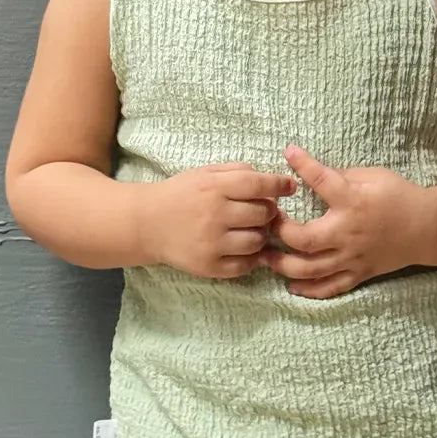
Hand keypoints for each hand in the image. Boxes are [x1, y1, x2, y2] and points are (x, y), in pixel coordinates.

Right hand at [145, 162, 295, 279]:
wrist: (146, 223)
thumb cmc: (181, 194)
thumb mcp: (205, 173)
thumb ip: (237, 171)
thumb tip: (273, 180)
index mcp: (214, 187)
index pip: (258, 184)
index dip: (279, 185)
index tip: (289, 186)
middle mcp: (214, 215)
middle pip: (263, 214)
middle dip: (268, 211)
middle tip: (261, 210)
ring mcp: (212, 243)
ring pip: (258, 241)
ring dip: (261, 235)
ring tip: (250, 229)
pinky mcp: (209, 266)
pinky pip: (246, 265)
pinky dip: (252, 257)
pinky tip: (243, 247)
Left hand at [258, 145, 432, 297]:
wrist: (429, 227)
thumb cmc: (400, 196)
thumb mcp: (373, 176)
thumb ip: (341, 176)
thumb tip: (310, 175)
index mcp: (354, 202)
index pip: (322, 180)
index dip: (303, 164)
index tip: (288, 152)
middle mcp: (349, 232)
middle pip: (304, 240)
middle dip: (279, 233)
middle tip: (265, 223)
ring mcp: (353, 257)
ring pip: (311, 270)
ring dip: (283, 266)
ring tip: (265, 257)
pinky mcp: (359, 273)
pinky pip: (330, 288)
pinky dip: (309, 291)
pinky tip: (291, 286)